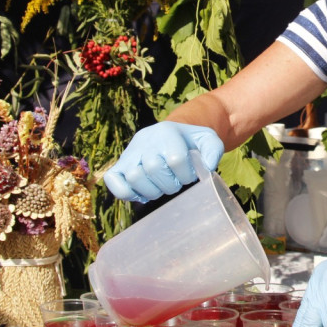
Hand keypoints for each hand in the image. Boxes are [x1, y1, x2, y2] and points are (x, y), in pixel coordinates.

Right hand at [102, 122, 223, 202]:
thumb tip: (206, 166)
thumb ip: (213, 150)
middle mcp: (145, 140)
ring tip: (160, 188)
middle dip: (170, 184)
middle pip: (154, 169)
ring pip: (134, 177)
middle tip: (175, 183)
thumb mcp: (207, 140)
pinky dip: (126, 193)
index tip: (190, 175)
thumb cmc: (190, 142)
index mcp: (167, 132)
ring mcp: (130, 153)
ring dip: (151, 191)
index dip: (186, 174)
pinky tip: (142, 194)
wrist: (170, 135)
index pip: (176, 159)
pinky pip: (113, 180)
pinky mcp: (119, 166)